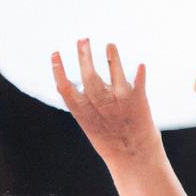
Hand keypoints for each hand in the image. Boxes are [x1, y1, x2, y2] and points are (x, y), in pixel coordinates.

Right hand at [52, 40, 162, 168]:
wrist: (132, 156)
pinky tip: (140, 64)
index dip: (59, 70)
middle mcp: (100, 106)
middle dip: (85, 57)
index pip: (66, 89)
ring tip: (109, 44)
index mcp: (83, 113)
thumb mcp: (90, 123)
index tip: (55, 53)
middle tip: (82, 39)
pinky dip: (140, 75)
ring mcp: (119, 103)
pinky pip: (139, 83)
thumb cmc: (110, 139)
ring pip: (115, 76)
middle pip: (90, 78)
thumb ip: (85, 102)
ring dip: (112, 58)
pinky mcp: (138, 101)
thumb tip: (83, 75)